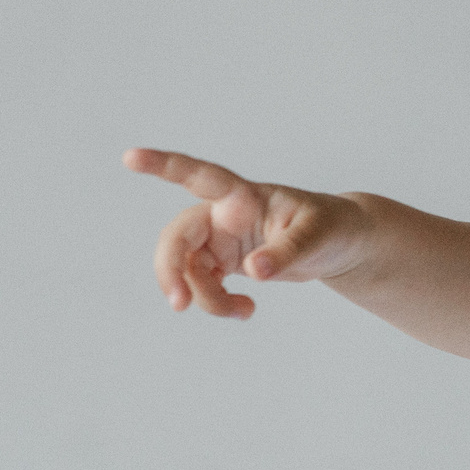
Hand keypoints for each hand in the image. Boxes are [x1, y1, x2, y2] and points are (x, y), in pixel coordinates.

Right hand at [123, 148, 372, 318]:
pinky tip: (246, 310)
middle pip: (178, 238)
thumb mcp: (317, 237)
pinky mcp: (223, 263)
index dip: (163, 165)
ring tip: (247, 312)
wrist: (340, 245)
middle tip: (179, 305)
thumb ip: (286, 251)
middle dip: (171, 270)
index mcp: (243, 196)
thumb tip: (254, 271)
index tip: (129, 157)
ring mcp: (220, 240)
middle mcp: (223, 215)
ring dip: (206, 298)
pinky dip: (216, 304)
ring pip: (188, 270)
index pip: (199, 175)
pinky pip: (202, 285)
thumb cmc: (332, 227)